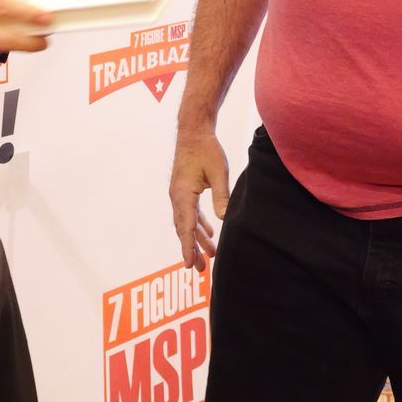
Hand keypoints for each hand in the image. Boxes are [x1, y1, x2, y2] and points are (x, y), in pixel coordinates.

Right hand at [168, 126, 228, 272]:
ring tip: (208, 256)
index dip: (187, 247)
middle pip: (184, 229)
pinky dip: (198, 225)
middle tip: (201, 269)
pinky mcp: (185, 191)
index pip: (185, 226)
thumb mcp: (218, 172)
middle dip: (191, 249)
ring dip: (196, 239)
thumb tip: (224, 220)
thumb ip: (221, 196)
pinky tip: (208, 235)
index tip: (189, 264)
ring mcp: (179, 194)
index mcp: (183, 194)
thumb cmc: (206, 150)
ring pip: (187, 223)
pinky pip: (190, 213)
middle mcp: (178, 197)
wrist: (193, 132)